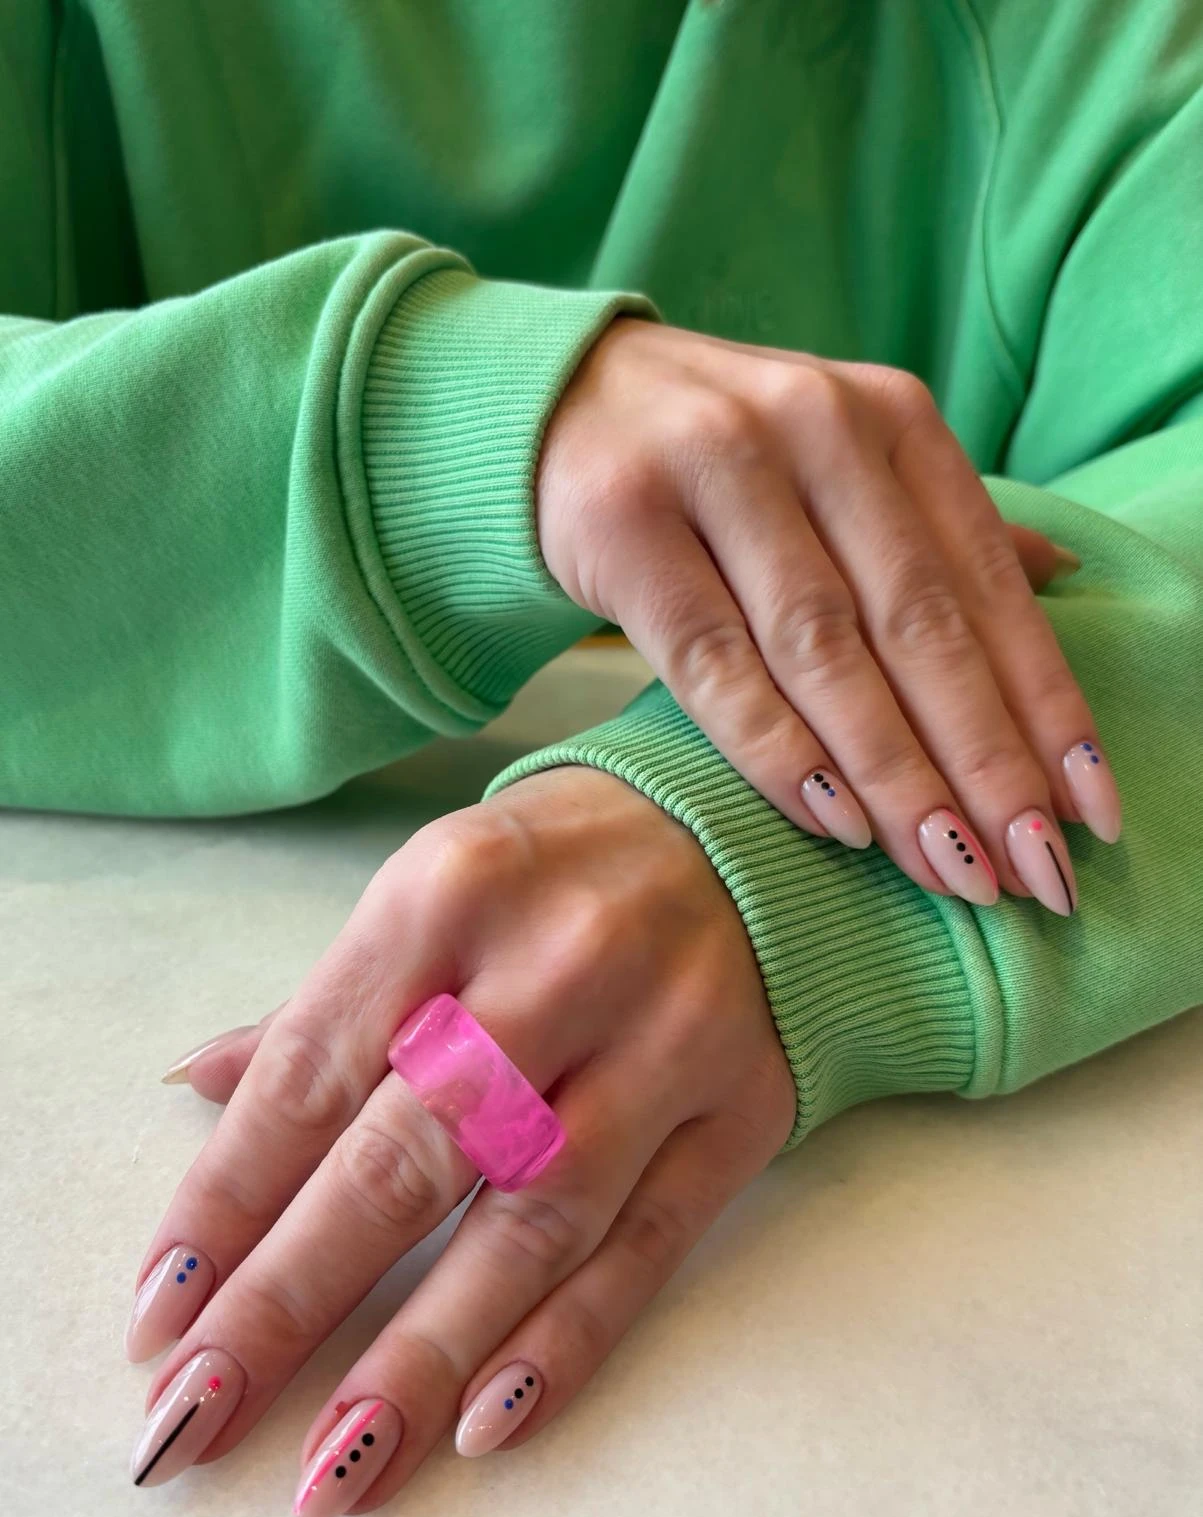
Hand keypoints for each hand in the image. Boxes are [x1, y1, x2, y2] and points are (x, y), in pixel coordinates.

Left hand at [126, 769, 795, 1516]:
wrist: (746, 828)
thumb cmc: (558, 866)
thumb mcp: (432, 890)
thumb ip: (327, 1002)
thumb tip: (201, 1087)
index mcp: (450, 889)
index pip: (312, 1070)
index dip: (229, 1202)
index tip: (165, 1317)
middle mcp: (559, 960)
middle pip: (405, 1156)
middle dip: (292, 1298)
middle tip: (201, 1417)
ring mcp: (664, 1036)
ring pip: (529, 1220)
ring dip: (424, 1353)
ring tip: (339, 1464)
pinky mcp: (742, 1103)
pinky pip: (647, 1243)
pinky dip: (567, 1340)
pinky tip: (488, 1421)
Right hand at [537, 321, 1119, 912]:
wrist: (556, 404)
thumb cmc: (720, 458)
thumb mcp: (842, 467)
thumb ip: (937, 524)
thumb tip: (1063, 579)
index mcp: (890, 419)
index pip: (989, 583)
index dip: (1047, 706)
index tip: (1089, 811)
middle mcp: (815, 430)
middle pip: (919, 624)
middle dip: (986, 760)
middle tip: (1032, 869)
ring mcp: (715, 468)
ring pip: (824, 650)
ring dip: (895, 772)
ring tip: (947, 866)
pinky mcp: (626, 523)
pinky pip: (713, 661)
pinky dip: (777, 748)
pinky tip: (835, 821)